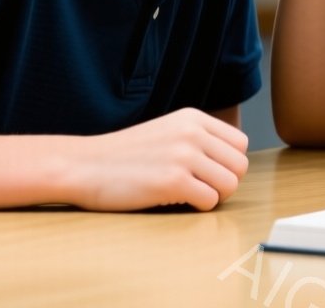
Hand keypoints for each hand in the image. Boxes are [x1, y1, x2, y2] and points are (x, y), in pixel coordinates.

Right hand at [67, 108, 249, 210]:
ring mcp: (183, 155)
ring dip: (213, 196)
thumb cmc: (124, 155)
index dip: (227, 163)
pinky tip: (175, 200)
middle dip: (224, 182)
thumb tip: (232, 162)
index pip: (240, 143)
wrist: (84, 165)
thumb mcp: (166, 130)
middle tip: (199, 187)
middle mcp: (192, 132)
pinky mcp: (174, 181)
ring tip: (188, 194)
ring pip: (230, 184)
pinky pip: (210, 201)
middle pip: (239, 166)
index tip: (207, 172)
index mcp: (193, 117)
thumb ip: (197, 138)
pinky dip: (198, 207)